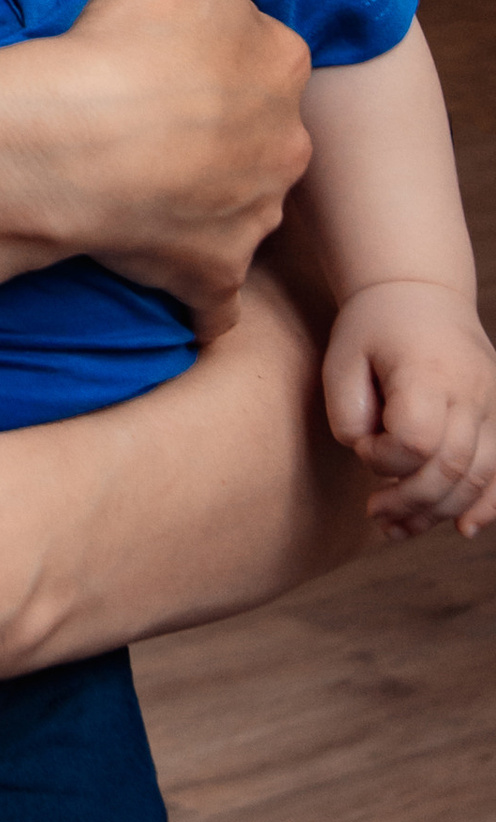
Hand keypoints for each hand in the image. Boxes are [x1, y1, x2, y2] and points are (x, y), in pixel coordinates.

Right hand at [48, 0, 309, 333]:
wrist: (77, 148)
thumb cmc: (129, 38)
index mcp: (278, 65)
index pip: (256, 51)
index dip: (208, 47)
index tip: (156, 46)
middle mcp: (279, 147)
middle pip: (251, 131)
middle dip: (211, 127)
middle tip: (138, 111)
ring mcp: (244, 218)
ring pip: (234, 205)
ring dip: (199, 199)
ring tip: (132, 180)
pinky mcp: (207, 278)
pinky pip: (208, 293)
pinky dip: (191, 288)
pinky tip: (152, 269)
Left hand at [322, 281, 495, 537]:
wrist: (421, 293)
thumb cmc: (373, 328)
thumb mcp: (341, 358)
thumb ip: (347, 413)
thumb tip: (371, 458)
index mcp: (428, 372)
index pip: (416, 440)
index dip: (383, 458)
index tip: (362, 444)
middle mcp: (471, 391)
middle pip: (451, 468)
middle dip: (409, 501)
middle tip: (375, 511)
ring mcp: (493, 405)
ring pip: (480, 478)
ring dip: (439, 512)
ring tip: (398, 526)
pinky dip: (487, 504)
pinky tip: (462, 528)